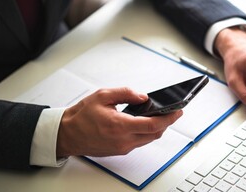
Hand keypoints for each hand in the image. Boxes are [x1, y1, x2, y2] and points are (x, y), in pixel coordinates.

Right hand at [56, 87, 182, 156]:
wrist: (67, 134)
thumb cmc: (81, 116)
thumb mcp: (103, 96)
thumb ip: (126, 93)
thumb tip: (143, 97)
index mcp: (119, 126)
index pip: (153, 125)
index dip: (169, 118)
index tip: (178, 111)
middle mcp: (123, 140)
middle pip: (155, 134)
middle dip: (167, 123)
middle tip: (173, 112)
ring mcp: (122, 148)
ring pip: (148, 139)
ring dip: (157, 128)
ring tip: (161, 116)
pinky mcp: (120, 151)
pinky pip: (139, 142)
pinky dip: (147, 133)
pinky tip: (146, 123)